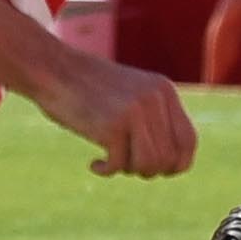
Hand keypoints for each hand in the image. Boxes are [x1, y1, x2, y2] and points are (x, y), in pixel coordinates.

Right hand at [36, 47, 198, 176]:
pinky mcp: (110, 126)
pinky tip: (94, 164)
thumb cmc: (88, 86)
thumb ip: (154, 119)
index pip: (189, 140)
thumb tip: (172, 164)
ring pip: (148, 165)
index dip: (179, 164)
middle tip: (126, 164)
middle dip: (149, 170)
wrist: (51, 68)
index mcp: (164, 91)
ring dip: (129, 170)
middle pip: (168, 158)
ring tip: (113, 162)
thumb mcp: (131, 94)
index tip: (162, 172)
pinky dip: (106, 171)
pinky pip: (118, 165)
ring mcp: (134, 112)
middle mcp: (154, 100)